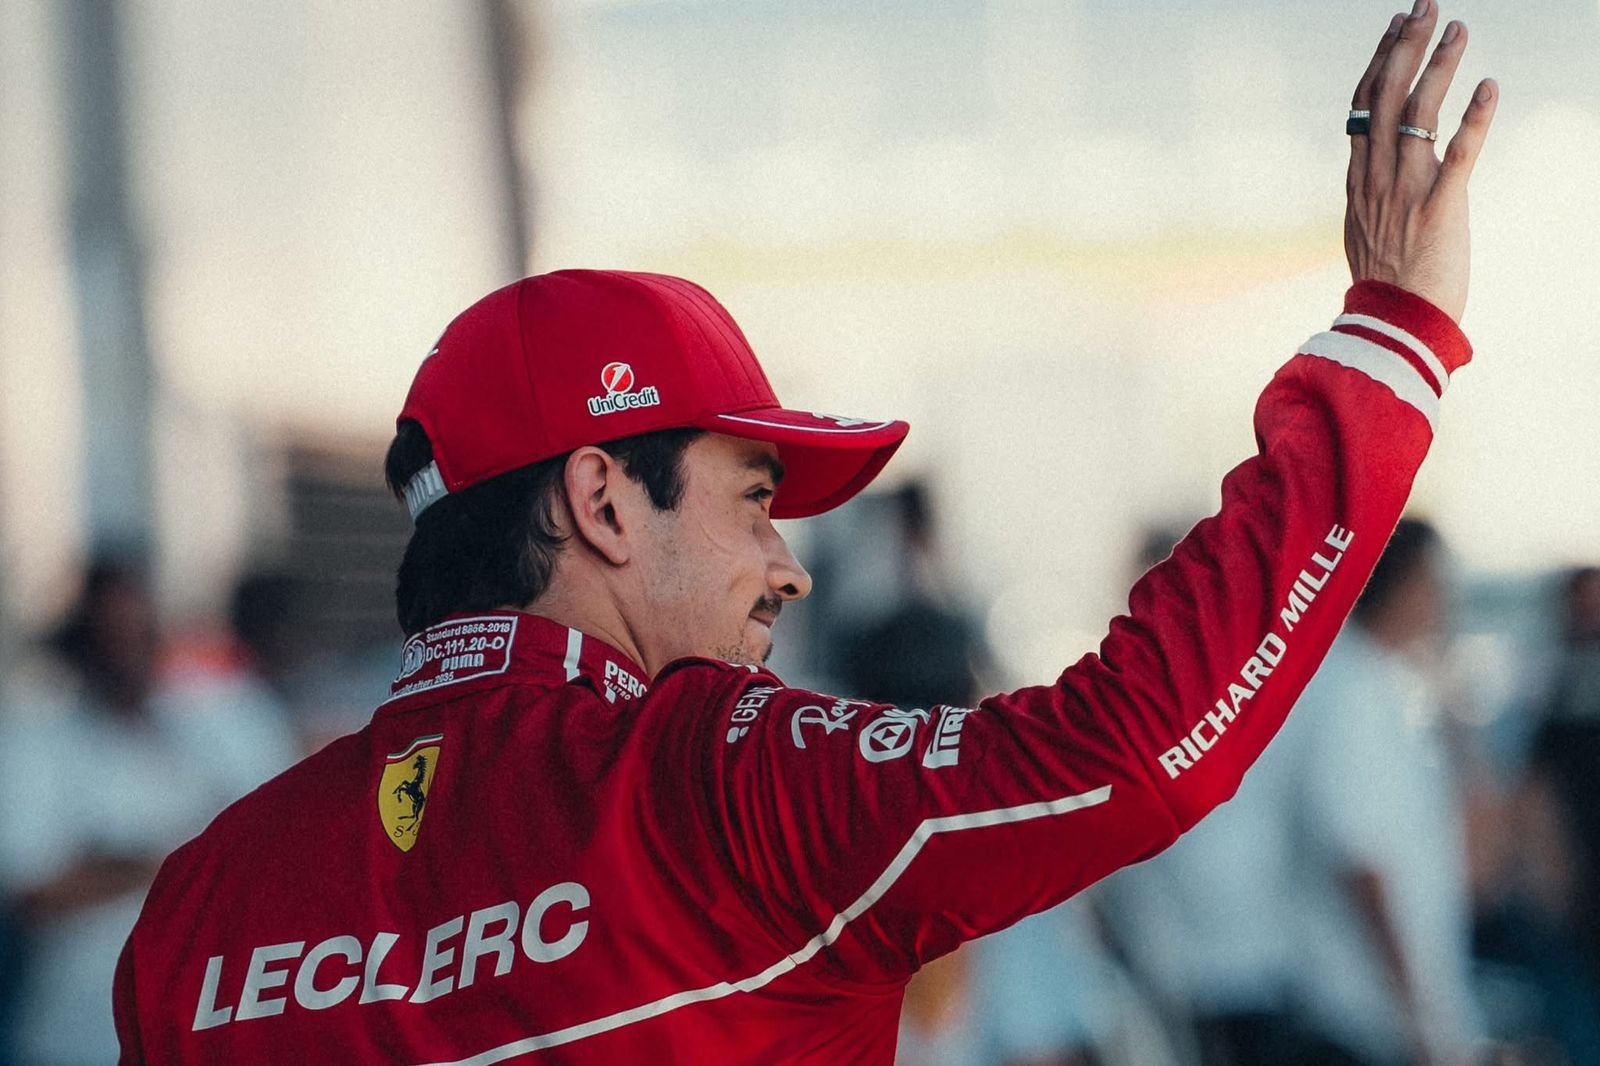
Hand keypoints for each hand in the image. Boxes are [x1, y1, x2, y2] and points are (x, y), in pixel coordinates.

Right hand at [1344, 0, 1497, 323]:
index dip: (1379, 63)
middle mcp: (1377, 179)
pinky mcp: (1440, 209)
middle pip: (1384, 97)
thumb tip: (1374, 170)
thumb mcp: (1367, 229)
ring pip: (1417, 115)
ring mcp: (1406, 192)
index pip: (1363, 107)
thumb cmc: (1387, 284)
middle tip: (1424, 7)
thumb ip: (1372, 192)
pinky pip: (1458, 156)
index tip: (1395, 29)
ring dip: (1438, 67)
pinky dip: (1474, 118)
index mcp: (1359, 181)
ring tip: (1458, 30)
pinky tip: (1489, 86)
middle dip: (1404, 47)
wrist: (1394, 325)